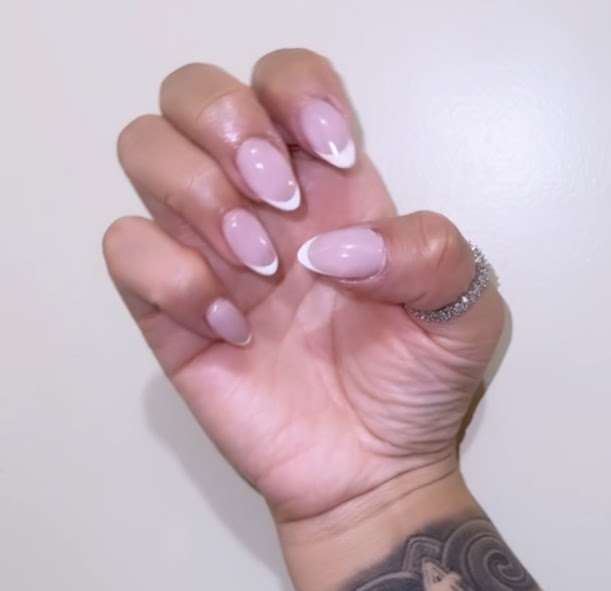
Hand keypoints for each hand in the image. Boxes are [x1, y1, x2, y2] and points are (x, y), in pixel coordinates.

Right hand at [104, 49, 503, 523]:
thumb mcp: (465, 311)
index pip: (283, 81)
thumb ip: (430, 251)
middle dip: (227, 125)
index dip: (297, 91)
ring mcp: (210, 256)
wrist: (374, 471)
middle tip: (280, 204)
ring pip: (146, 152)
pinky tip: (233, 326)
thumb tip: (332, 245)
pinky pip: (127, 250)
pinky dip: (171, 275)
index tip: (334, 158)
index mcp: (331, 191)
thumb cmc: (416, 389)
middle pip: (194, 95)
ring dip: (198, 194)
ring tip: (261, 268)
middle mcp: (263, 208)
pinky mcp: (171, 314)